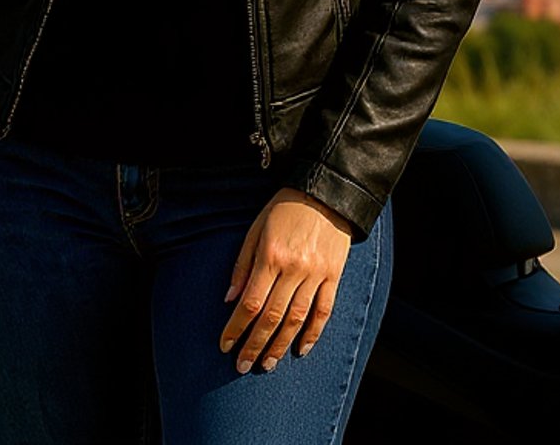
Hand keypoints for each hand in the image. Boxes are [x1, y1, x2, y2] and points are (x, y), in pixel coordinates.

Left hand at [219, 188, 352, 373]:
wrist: (327, 193)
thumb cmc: (285, 209)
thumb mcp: (256, 229)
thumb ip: (242, 265)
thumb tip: (230, 299)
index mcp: (271, 256)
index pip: (251, 303)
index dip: (236, 328)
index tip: (225, 346)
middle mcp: (295, 268)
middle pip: (272, 317)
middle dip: (255, 344)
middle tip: (243, 365)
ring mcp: (317, 273)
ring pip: (297, 318)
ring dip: (280, 345)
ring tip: (267, 363)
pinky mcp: (334, 275)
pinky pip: (324, 310)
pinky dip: (313, 332)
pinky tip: (301, 349)